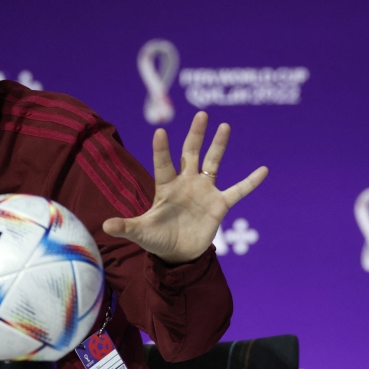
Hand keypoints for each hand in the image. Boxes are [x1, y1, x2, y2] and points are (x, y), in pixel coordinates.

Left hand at [102, 111, 267, 264]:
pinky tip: (264, 169)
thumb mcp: (140, 232)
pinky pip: (238, 190)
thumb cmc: (156, 239)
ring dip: (219, 145)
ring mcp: (204, 191)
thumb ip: (125, 226)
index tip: (160, 131)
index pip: (163, 163)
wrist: (177, 254)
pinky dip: (250, 181)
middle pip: (191, 152)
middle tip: (202, 114)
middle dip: (196, 134)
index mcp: (165, 186)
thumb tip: (104, 226)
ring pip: (213, 162)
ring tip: (225, 125)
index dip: (161, 149)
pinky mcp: (219, 204)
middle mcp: (186, 182)